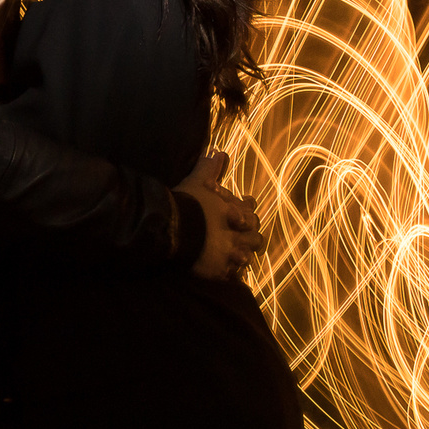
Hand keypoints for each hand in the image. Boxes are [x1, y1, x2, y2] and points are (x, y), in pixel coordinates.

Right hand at [177, 149, 263, 281]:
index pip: (251, 213)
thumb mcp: (198, 182)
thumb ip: (210, 169)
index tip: (244, 209)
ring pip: (246, 259)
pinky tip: (226, 272)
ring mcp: (229, 254)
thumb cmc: (187, 204)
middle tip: (247, 237)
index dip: (248, 212)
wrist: (173, 228)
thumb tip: (220, 152)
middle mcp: (237, 235)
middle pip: (255, 239)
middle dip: (251, 237)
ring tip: (237, 257)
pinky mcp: (218, 271)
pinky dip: (230, 273)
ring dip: (242, 256)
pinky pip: (231, 275)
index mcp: (235, 213)